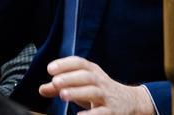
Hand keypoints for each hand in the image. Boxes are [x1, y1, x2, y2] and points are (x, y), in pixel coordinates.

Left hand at [39, 56, 154, 114]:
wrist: (131, 102)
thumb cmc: (99, 92)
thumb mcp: (81, 86)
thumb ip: (61, 87)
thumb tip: (42, 89)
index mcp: (93, 72)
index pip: (79, 63)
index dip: (65, 64)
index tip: (50, 69)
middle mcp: (100, 81)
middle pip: (86, 76)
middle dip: (70, 78)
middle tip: (55, 82)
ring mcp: (107, 96)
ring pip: (94, 92)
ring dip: (77, 92)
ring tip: (62, 95)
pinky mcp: (112, 111)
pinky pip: (102, 112)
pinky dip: (91, 114)